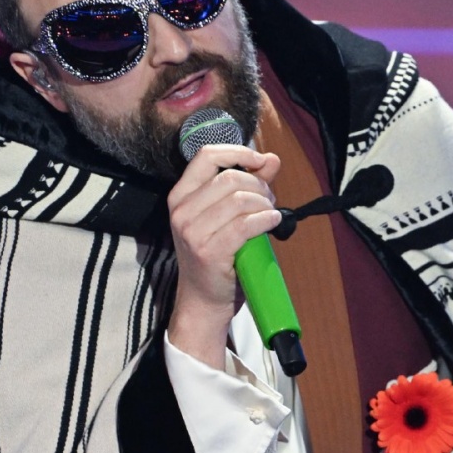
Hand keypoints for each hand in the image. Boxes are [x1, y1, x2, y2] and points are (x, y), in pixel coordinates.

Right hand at [165, 144, 281, 367]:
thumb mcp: (225, 216)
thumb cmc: (217, 256)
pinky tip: (272, 223)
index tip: (259, 160)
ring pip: (240, 200)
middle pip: (231, 178)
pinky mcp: (209, 251)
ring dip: (264, 204)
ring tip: (270, 215)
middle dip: (259, 185)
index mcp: (180, 196)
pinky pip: (246, 224)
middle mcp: (181, 211)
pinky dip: (266, 220)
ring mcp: (193, 232)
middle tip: (269, 200)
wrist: (203, 301)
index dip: (238, 152)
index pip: (207, 156)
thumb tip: (271, 159)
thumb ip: (248, 185)